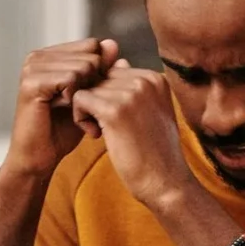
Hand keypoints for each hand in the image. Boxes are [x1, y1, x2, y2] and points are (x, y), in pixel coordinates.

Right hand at [2, 38, 120, 180]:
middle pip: (90, 55)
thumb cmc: (61, 132)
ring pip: (83, 66)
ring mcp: (32, 67)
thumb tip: (113, 44)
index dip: (101, 73)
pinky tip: (70, 114)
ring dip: (88, 96)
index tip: (94, 99)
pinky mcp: (32, 82)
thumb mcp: (87, 97)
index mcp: (50, 55)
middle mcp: (38, 56)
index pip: (92, 46)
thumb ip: (100, 70)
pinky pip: (70, 79)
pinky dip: (76, 100)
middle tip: (87, 113)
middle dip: (95, 86)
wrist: (39, 159)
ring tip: (81, 118)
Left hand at [70, 62, 192, 213]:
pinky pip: (79, 99)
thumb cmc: (155, 154)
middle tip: (107, 130)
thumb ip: (134, 88)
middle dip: (96, 102)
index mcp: (155, 77)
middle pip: (99, 78)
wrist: (165, 184)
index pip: (115, 72)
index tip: (117, 122)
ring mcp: (131, 93)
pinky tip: (95, 135)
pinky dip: (80, 117)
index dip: (108, 97)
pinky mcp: (114, 110)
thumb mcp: (150, 113)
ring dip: (87, 111)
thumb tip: (118, 62)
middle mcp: (145, 79)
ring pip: (87, 87)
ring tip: (103, 134)